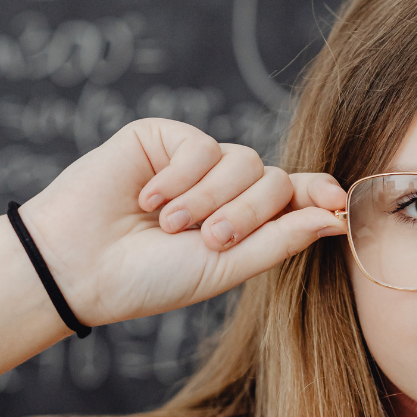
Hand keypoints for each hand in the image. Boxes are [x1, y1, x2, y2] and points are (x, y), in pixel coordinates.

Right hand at [20, 118, 346, 326]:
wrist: (79, 266)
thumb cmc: (149, 279)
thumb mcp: (226, 268)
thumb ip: (282, 240)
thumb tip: (338, 215)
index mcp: (245, 223)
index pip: (296, 196)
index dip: (320, 194)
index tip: (338, 203)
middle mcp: (225, 189)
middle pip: (274, 181)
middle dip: (247, 213)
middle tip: (209, 240)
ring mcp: (196, 162)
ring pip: (242, 161)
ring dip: (209, 199)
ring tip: (168, 226)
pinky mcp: (165, 138)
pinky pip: (202, 145)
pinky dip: (180, 178)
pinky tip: (147, 200)